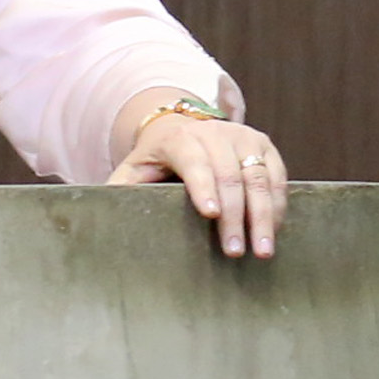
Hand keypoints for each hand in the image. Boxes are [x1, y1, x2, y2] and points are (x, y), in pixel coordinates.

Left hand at [105, 99, 288, 258]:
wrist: (181, 126)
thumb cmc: (154, 159)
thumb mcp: (132, 170)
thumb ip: (120, 190)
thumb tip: (100, 217)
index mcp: (180, 139)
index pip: (195, 162)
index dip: (204, 188)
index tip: (211, 216)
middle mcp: (215, 132)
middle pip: (231, 176)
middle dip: (236, 217)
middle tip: (236, 252)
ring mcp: (243, 136)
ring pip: (259, 177)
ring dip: (263, 216)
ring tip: (262, 250)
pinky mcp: (263, 144)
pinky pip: (277, 176)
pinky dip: (277, 205)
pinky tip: (273, 230)